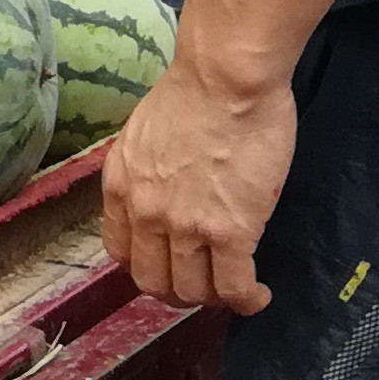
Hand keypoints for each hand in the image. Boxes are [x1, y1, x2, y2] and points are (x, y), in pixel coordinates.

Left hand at [99, 54, 292, 312]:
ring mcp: (186, 226)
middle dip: (178, 293)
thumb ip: (143, 173)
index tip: (169, 267)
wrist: (225, 79)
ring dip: (215, 298)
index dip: (147, 268)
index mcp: (120, 188)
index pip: (121, 252)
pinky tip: (259, 295)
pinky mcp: (231, 231)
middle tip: (204, 286)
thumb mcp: (142, 136)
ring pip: (193, 291)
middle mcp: (145, 214)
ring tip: (235, 288)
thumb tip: (160, 192)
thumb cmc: (193, 94)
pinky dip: (247, 300)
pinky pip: (234, 287)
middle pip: (153, 282)